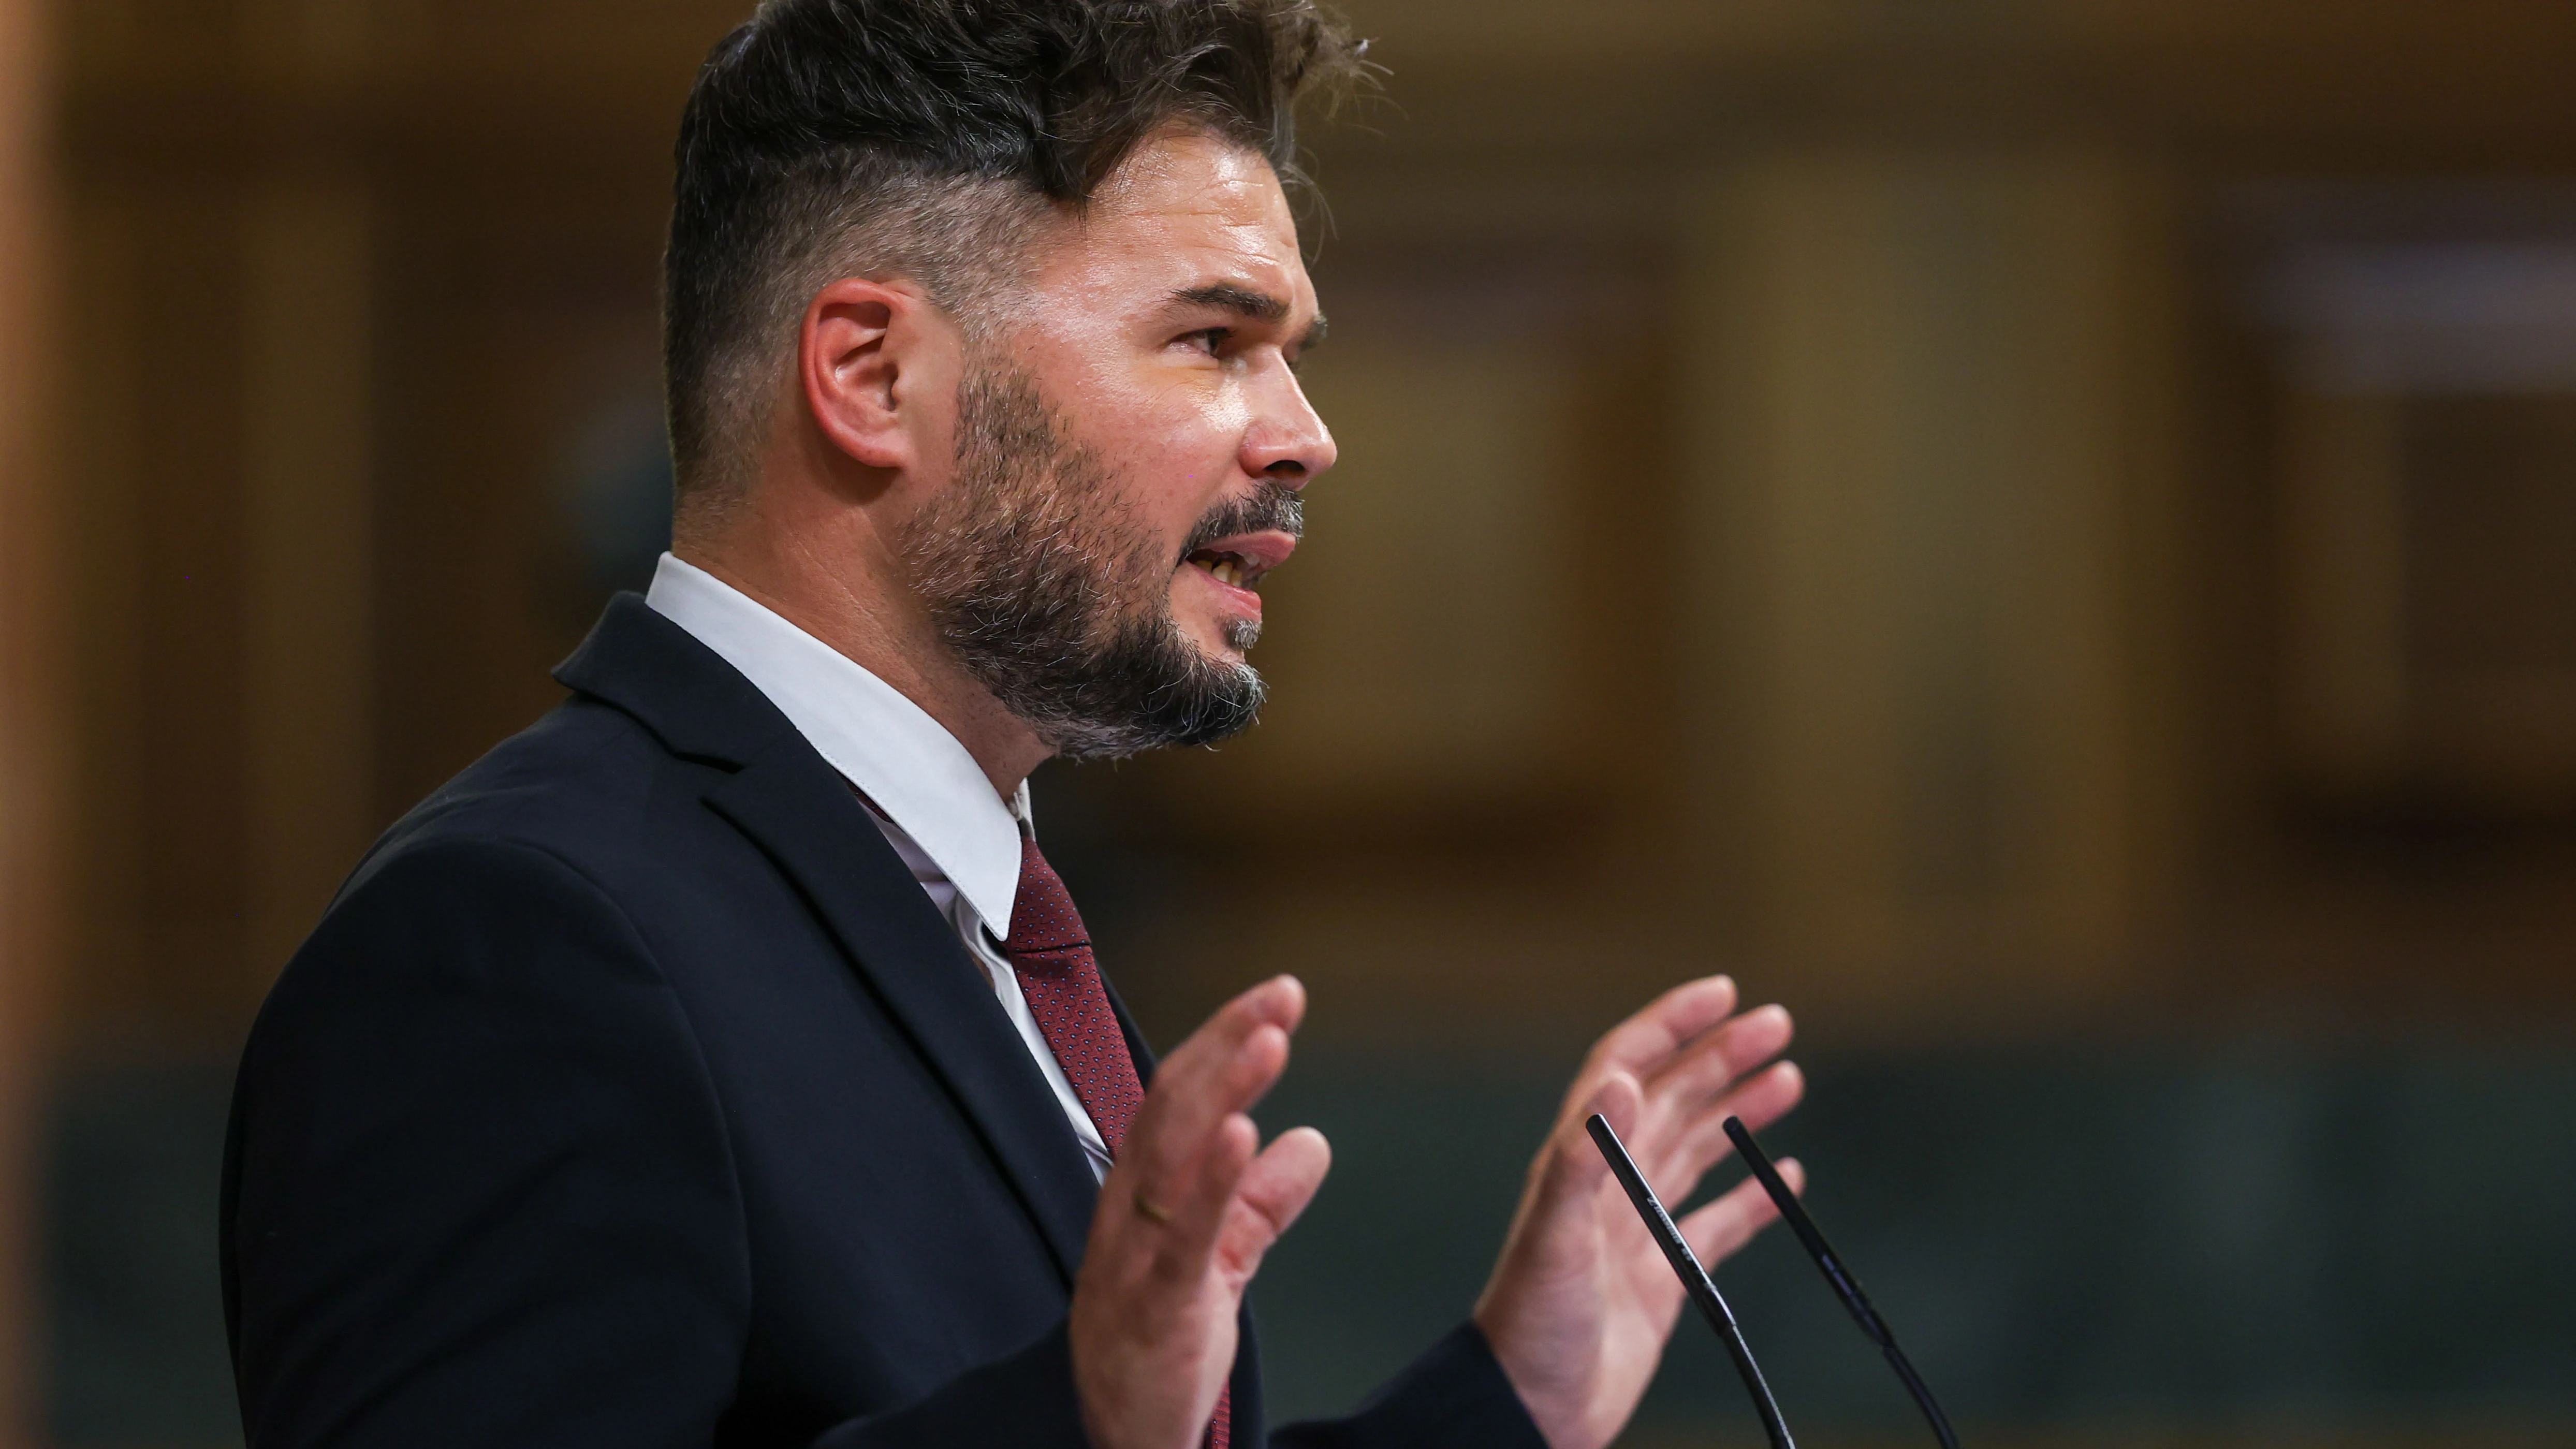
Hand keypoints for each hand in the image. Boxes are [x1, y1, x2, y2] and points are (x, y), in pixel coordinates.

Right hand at [1070, 976, 1331, 1448]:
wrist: (1112, 1435)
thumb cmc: (1158, 1343)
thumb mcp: (1220, 1261)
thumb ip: (1259, 1202)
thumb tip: (1310, 1141)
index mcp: (1143, 1191)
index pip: (1180, 1096)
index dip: (1226, 1040)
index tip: (1280, 997)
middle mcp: (1130, 1208)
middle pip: (1173, 1107)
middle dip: (1227, 1044)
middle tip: (1282, 996)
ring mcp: (1136, 1253)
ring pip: (1171, 1154)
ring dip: (1222, 1091)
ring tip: (1269, 1041)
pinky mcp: (1157, 1302)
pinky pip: (1183, 1234)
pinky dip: (1213, 1180)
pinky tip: (1243, 1134)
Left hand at [1473, 977, 1805, 1448]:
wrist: (1531, 1409)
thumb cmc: (1532, 1324)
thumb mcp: (1553, 1237)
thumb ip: (1582, 1159)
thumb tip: (1624, 1080)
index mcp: (1578, 1161)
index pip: (1626, 1067)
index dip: (1670, 1025)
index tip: (1723, 992)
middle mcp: (1610, 1184)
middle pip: (1672, 1100)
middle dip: (1721, 1057)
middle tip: (1779, 1024)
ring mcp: (1638, 1229)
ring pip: (1697, 1152)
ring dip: (1739, 1113)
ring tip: (1790, 1079)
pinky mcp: (1663, 1275)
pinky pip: (1716, 1225)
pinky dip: (1751, 1200)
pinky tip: (1784, 1178)